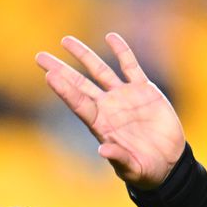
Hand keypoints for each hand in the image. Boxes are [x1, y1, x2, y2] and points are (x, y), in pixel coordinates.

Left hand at [36, 33, 184, 188]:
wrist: (167, 163)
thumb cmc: (145, 170)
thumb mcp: (132, 167)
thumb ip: (118, 158)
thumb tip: (102, 150)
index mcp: (101, 125)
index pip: (78, 103)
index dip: (64, 90)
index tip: (48, 75)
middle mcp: (108, 108)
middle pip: (79, 84)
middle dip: (60, 69)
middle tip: (39, 57)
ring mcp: (124, 97)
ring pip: (100, 71)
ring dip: (84, 55)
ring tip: (65, 40)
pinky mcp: (144, 91)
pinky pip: (131, 66)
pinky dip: (122, 51)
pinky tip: (111, 36)